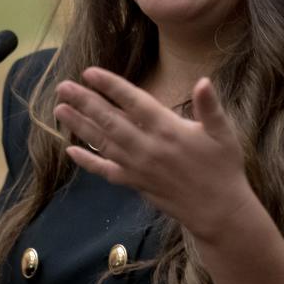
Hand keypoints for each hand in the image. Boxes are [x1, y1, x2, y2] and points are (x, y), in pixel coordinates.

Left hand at [54, 68, 252, 244]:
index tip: (89, 73)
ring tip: (59, 109)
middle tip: (62, 86)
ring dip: (79, 125)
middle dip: (84, 101)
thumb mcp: (223, 133)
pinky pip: (106, 170)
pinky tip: (69, 151)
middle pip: (109, 119)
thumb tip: (203, 81)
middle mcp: (147, 147)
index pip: (132, 101)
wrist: (218, 211)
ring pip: (102, 142)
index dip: (110, 86)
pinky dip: (87, 161)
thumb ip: (210, 106)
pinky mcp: (135, 183)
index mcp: (168, 129)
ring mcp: (138, 166)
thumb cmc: (223, 168)